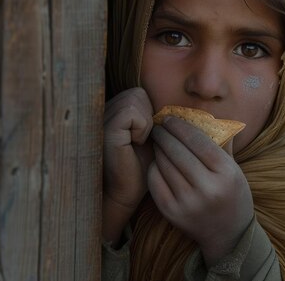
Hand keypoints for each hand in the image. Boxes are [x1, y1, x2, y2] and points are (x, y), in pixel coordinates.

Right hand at [103, 87, 153, 244]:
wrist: (126, 192)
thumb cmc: (142, 166)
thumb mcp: (152, 136)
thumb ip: (154, 116)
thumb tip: (182, 99)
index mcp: (113, 111)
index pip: (139, 93)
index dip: (149, 112)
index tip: (147, 136)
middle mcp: (104, 111)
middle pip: (138, 93)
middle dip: (148, 115)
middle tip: (143, 139)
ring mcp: (102, 119)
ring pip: (135, 98)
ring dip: (146, 122)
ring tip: (139, 141)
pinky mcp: (106, 129)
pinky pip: (131, 112)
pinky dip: (141, 127)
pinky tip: (136, 143)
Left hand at [148, 117, 253, 266]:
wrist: (228, 234)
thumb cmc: (232, 194)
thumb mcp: (234, 169)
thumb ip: (221, 144)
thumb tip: (205, 117)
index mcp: (226, 173)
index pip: (198, 141)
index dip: (181, 127)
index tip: (170, 118)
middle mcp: (207, 188)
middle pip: (178, 152)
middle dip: (165, 135)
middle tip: (158, 126)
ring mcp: (188, 202)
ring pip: (165, 166)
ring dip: (158, 149)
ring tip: (157, 141)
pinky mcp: (172, 213)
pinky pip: (156, 182)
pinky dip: (154, 168)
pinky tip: (156, 160)